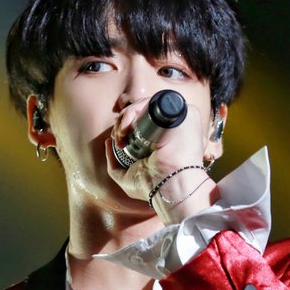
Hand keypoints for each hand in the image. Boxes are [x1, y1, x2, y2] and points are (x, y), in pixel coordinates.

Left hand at [106, 97, 217, 222]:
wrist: (169, 186)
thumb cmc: (152, 187)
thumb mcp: (126, 177)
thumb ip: (114, 162)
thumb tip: (108, 142)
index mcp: (162, 141)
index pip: (141, 123)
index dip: (125, 126)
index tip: (118, 140)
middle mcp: (171, 128)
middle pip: (141, 113)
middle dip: (122, 123)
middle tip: (118, 138)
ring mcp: (177, 119)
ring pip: (144, 105)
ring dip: (125, 117)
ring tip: (121, 135)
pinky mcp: (181, 112)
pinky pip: (152, 102)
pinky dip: (133, 111)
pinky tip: (127, 128)